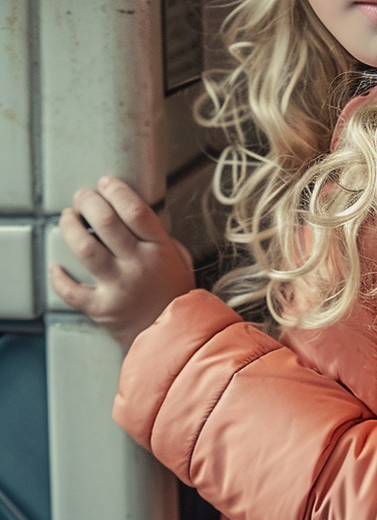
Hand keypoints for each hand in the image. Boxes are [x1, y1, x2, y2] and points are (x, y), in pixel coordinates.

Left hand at [51, 176, 195, 351]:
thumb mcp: (178, 258)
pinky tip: (56, 265)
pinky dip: (58, 276)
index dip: (116, 191)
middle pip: (107, 223)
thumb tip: (131, 209)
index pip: (136, 210)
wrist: (172, 336)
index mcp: (160, 249)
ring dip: (71, 228)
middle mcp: (139, 266)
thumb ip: (158, 236)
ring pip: (85, 249)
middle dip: (88, 202)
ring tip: (68, 218)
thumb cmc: (173, 293)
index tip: (105, 182)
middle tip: (82, 197)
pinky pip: (71, 290)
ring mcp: (120, 288)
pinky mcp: (101, 309)